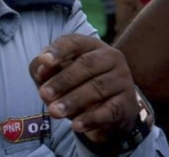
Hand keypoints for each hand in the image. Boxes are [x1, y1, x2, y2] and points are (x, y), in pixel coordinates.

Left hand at [29, 34, 144, 150]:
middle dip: (64, 80)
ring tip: (54, 112)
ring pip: (98, 88)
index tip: (43, 60)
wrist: (110, 110)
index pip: (76, 42)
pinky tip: (76, 125)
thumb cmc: (78, 86)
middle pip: (88, 64)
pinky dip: (92, 118)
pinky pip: (110, 110)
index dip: (59, 50)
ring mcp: (123, 80)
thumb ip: (45, 70)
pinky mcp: (127, 102)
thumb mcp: (58, 76)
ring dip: (73, 100)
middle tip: (44, 94)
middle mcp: (112, 58)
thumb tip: (41, 70)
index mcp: (93, 47)